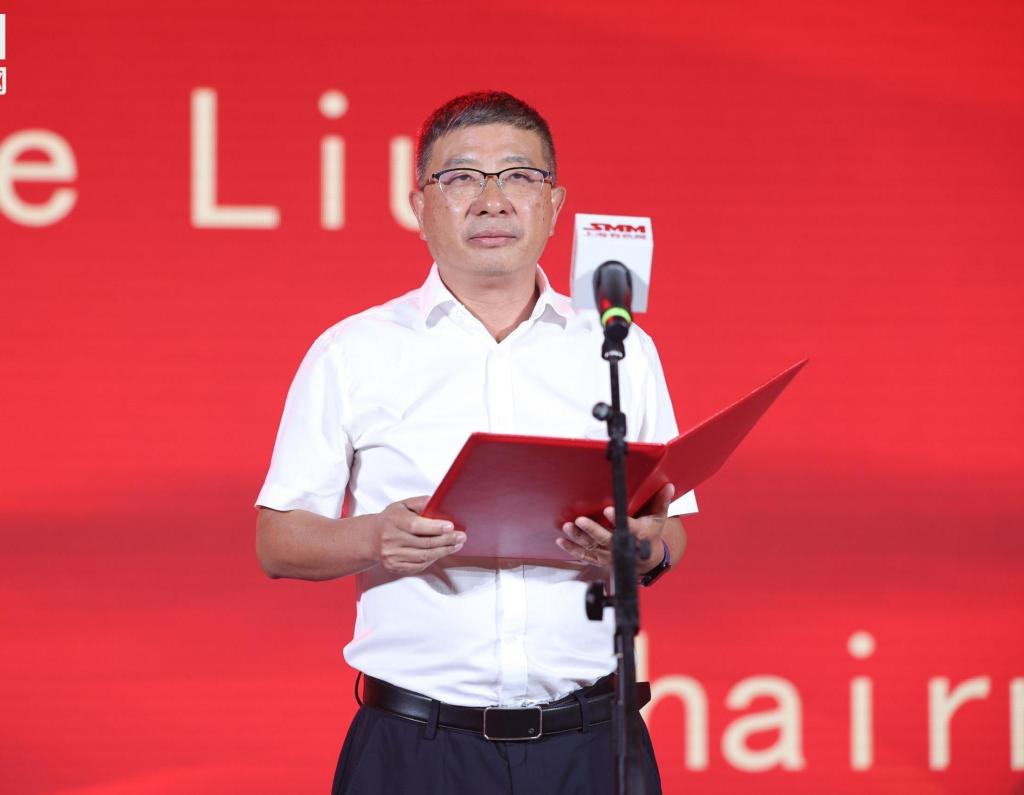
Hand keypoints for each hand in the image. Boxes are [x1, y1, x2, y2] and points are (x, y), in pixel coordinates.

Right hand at [373, 496, 465, 574]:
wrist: (371, 539)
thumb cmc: (391, 520)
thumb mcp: (402, 505)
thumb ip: (420, 503)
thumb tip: (437, 501)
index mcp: (393, 521)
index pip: (416, 526)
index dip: (435, 527)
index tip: (451, 526)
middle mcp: (391, 540)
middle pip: (424, 543)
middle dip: (446, 540)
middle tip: (461, 536)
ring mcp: (392, 556)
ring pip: (424, 556)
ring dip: (443, 551)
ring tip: (456, 545)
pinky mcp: (395, 567)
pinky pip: (419, 565)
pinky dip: (433, 559)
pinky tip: (442, 552)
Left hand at [556, 484, 674, 569]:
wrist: (644, 561)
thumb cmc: (649, 535)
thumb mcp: (658, 519)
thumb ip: (661, 502)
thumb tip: (668, 486)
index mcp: (637, 535)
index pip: (628, 527)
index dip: (618, 520)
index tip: (608, 510)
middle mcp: (621, 547)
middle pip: (606, 539)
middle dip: (592, 530)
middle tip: (580, 520)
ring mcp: (609, 555)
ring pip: (592, 547)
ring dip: (578, 538)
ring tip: (568, 527)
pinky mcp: (600, 559)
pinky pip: (585, 556)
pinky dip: (572, 549)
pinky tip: (561, 541)